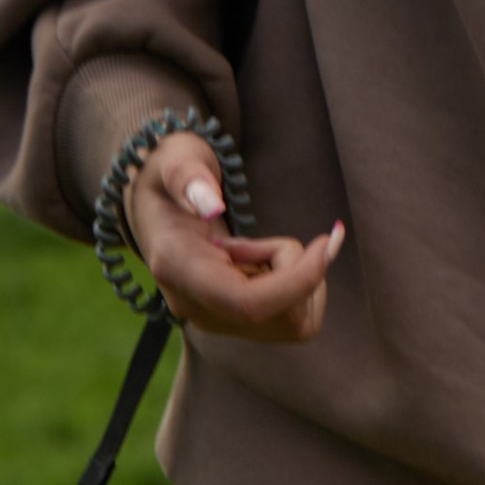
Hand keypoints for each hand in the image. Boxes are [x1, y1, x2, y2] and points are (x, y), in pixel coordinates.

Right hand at [122, 131, 341, 342]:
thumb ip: (187, 175)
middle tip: (269, 239)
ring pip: (295, 323)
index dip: (296, 281)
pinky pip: (294, 321)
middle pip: (282, 316)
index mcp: (176, 268)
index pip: (247, 304)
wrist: (157, 207)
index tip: (326, 243)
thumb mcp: (175, 158)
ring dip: (297, 278)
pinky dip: (296, 289)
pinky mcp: (236, 326)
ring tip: (258, 249)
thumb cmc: (168, 175)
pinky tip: (263, 266)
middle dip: (298, 270)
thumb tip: (211, 205)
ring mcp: (216, 322)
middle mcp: (195, 307)